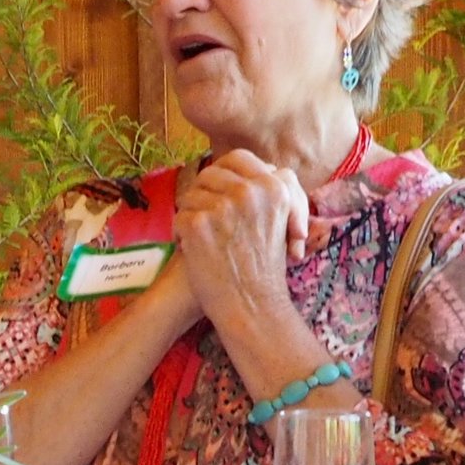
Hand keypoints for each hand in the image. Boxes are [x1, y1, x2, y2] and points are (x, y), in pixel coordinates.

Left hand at [174, 149, 307, 337]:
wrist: (252, 306)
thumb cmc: (267, 269)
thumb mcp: (284, 222)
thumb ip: (272, 191)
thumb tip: (264, 168)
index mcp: (274, 187)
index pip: (239, 158)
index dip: (226, 174)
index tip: (222, 192)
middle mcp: (250, 191)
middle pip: (212, 172)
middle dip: (207, 194)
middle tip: (208, 216)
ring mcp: (223, 206)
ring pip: (193, 193)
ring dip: (194, 214)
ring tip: (202, 237)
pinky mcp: (199, 223)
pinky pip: (180, 216)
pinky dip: (181, 234)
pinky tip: (190, 249)